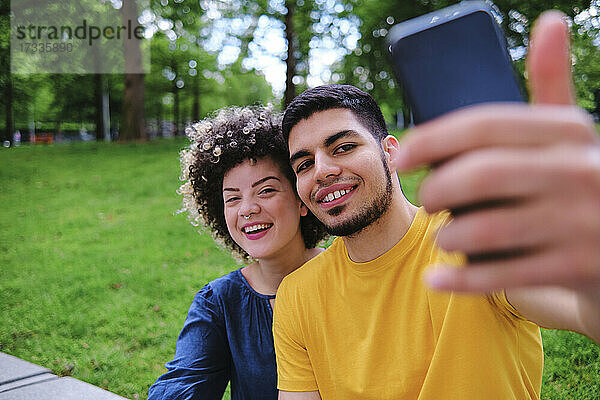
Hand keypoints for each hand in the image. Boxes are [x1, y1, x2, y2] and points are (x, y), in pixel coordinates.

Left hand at [396, 11, 599, 292]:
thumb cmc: (580, 182)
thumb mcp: (571, 136)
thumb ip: (551, 86)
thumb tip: (551, 21)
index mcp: (570, 132)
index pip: (484, 124)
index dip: (432, 139)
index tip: (403, 154)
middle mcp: (580, 172)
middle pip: (477, 175)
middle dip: (436, 190)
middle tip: (426, 200)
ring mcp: (581, 223)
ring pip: (483, 229)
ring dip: (448, 236)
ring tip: (445, 235)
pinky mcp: (576, 268)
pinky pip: (499, 275)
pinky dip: (459, 279)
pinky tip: (436, 279)